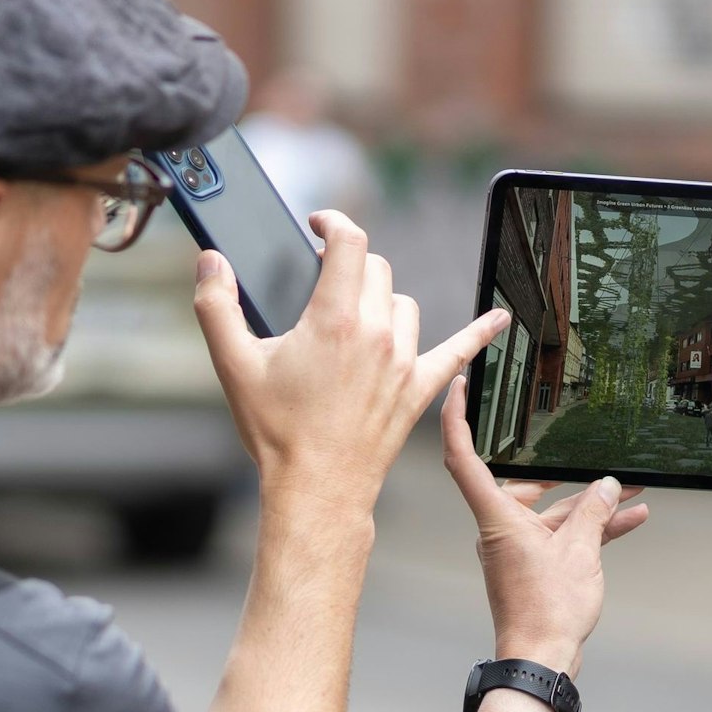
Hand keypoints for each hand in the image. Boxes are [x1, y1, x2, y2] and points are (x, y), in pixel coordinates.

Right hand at [195, 210, 508, 509]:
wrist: (316, 488)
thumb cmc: (276, 432)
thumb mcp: (232, 365)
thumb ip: (215, 305)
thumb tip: (210, 260)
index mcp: (334, 319)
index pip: (349, 242)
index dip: (333, 222)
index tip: (318, 225)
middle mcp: (376, 333)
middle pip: (375, 269)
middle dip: (348, 267)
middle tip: (323, 281)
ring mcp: (403, 361)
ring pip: (403, 303)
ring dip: (380, 300)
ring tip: (355, 318)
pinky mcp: (419, 389)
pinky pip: (458, 351)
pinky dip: (480, 332)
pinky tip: (501, 319)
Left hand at [441, 375, 648, 673]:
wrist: (541, 660)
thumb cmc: (544, 613)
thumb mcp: (580, 551)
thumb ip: (595, 513)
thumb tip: (606, 487)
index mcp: (496, 518)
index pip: (463, 456)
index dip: (457, 417)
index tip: (459, 386)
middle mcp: (499, 529)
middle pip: (523, 482)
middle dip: (561, 469)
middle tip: (583, 446)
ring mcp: (516, 548)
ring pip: (551, 511)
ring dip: (588, 503)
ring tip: (628, 488)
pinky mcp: (533, 566)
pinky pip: (561, 535)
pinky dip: (590, 528)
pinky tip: (626, 518)